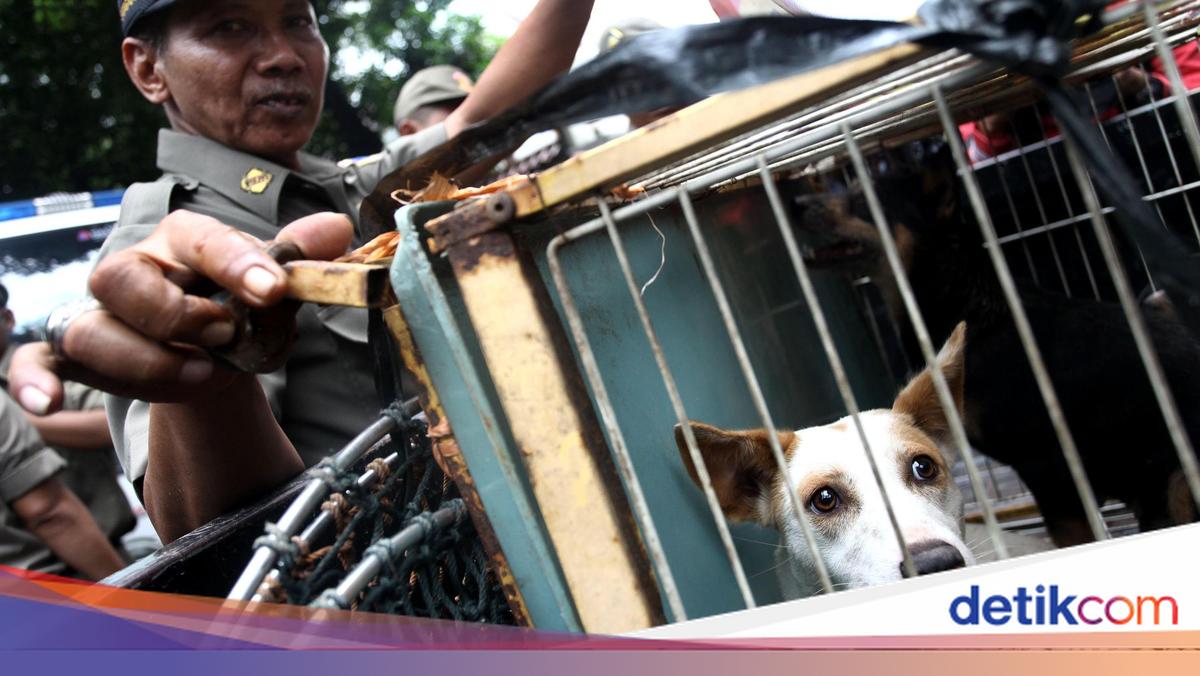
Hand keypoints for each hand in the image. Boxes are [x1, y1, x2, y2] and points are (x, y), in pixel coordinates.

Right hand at [7, 210, 352, 413]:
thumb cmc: (239, 305)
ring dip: (146, 362)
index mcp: (185, 240)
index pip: (202, 239)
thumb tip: (338, 228)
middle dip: (177, 315)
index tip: (272, 288)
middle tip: (225, 334)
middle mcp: (134, 270)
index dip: (236, 262)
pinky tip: (47, 404)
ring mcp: (100, 313)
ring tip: (201, 375)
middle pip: (124, 280)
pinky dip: (35, 380)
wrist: (215, 347)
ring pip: (93, 331)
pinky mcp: (77, 353)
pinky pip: (37, 361)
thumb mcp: (274, 282)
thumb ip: (300, 258)